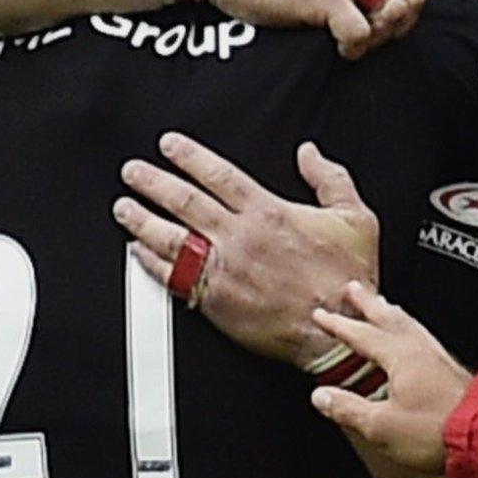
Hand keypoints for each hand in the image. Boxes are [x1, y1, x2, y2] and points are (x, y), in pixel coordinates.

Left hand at [116, 136, 378, 367]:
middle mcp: (240, 238)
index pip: (218, 174)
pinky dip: (151, 263)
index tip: (168, 146)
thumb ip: (330, 178)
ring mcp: (224, 269)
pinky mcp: (215, 301)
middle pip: (184, 201)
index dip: (189, 156)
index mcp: (268, 213)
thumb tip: (310, 153)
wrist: (338, 331)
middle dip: (152, 182)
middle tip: (132, 172)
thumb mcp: (355, 217)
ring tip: (123, 207)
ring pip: (171, 237)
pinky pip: (173, 277)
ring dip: (141, 220)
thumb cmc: (346, 280)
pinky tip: (137, 252)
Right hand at [309, 282, 473, 473]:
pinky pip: (424, 338)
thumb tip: (321, 397)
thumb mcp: (380, 426)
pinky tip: (414, 338)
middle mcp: (419, 350)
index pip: (361, 335)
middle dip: (368, 303)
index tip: (322, 314)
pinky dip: (411, 329)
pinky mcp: (451, 370)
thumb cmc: (434, 431)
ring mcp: (438, 358)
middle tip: (354, 288)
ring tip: (383, 305)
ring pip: (410, 325)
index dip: (339, 325)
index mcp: (399, 357)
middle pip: (389, 318)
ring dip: (391, 312)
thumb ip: (348, 408)